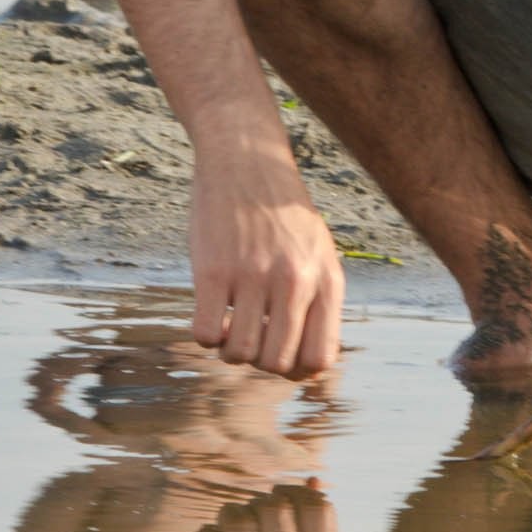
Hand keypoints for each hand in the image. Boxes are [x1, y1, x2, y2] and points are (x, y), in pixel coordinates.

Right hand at [189, 143, 343, 377]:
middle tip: (251, 334)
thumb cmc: (282, 215)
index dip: (296, 369)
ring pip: (240, 354)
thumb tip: (309, 365)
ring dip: (229, 350)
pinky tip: (211, 313)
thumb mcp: (319, 253)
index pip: (319, 360)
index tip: (280, 352)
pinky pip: (205, 334)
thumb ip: (319, 302)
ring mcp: (254, 276)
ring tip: (230, 325)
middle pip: (276, 363)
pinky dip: (205, 335)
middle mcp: (294, 282)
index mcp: (326, 282)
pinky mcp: (214, 270)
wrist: (246, 162)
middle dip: (260, 360)